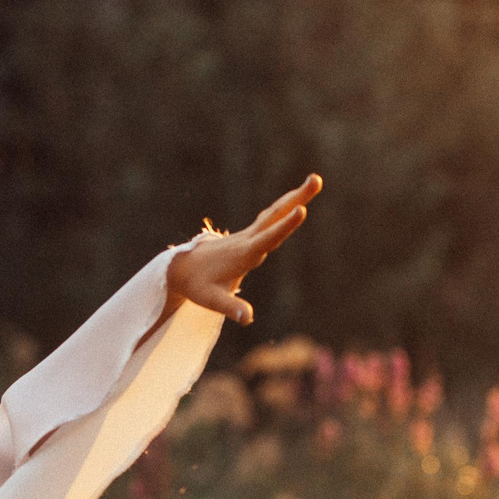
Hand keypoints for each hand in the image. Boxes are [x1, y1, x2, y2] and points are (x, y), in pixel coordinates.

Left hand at [168, 175, 320, 325]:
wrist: (181, 268)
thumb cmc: (197, 286)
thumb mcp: (211, 301)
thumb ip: (230, 308)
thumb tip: (248, 319)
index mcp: (243, 254)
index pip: (268, 238)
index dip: (285, 226)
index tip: (302, 210)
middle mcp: (248, 240)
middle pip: (275, 216)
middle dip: (297, 199)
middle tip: (317, 179)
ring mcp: (248, 235)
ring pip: (274, 213)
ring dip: (294, 198)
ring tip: (314, 180)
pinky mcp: (248, 236)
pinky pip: (270, 218)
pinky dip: (284, 207)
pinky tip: (294, 200)